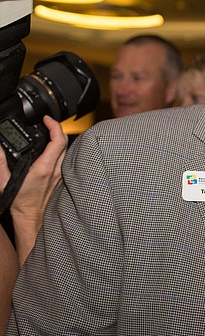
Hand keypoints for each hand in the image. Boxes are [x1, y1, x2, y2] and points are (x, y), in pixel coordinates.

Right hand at [0, 115, 67, 264]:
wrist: (30, 216)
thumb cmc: (20, 201)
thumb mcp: (4, 180)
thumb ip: (0, 162)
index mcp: (45, 168)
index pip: (58, 140)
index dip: (54, 126)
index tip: (46, 119)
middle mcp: (57, 170)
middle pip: (65, 142)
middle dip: (57, 129)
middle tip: (46, 122)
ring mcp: (61, 174)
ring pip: (66, 150)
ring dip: (59, 139)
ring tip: (48, 132)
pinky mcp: (61, 178)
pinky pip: (64, 158)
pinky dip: (59, 149)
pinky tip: (50, 147)